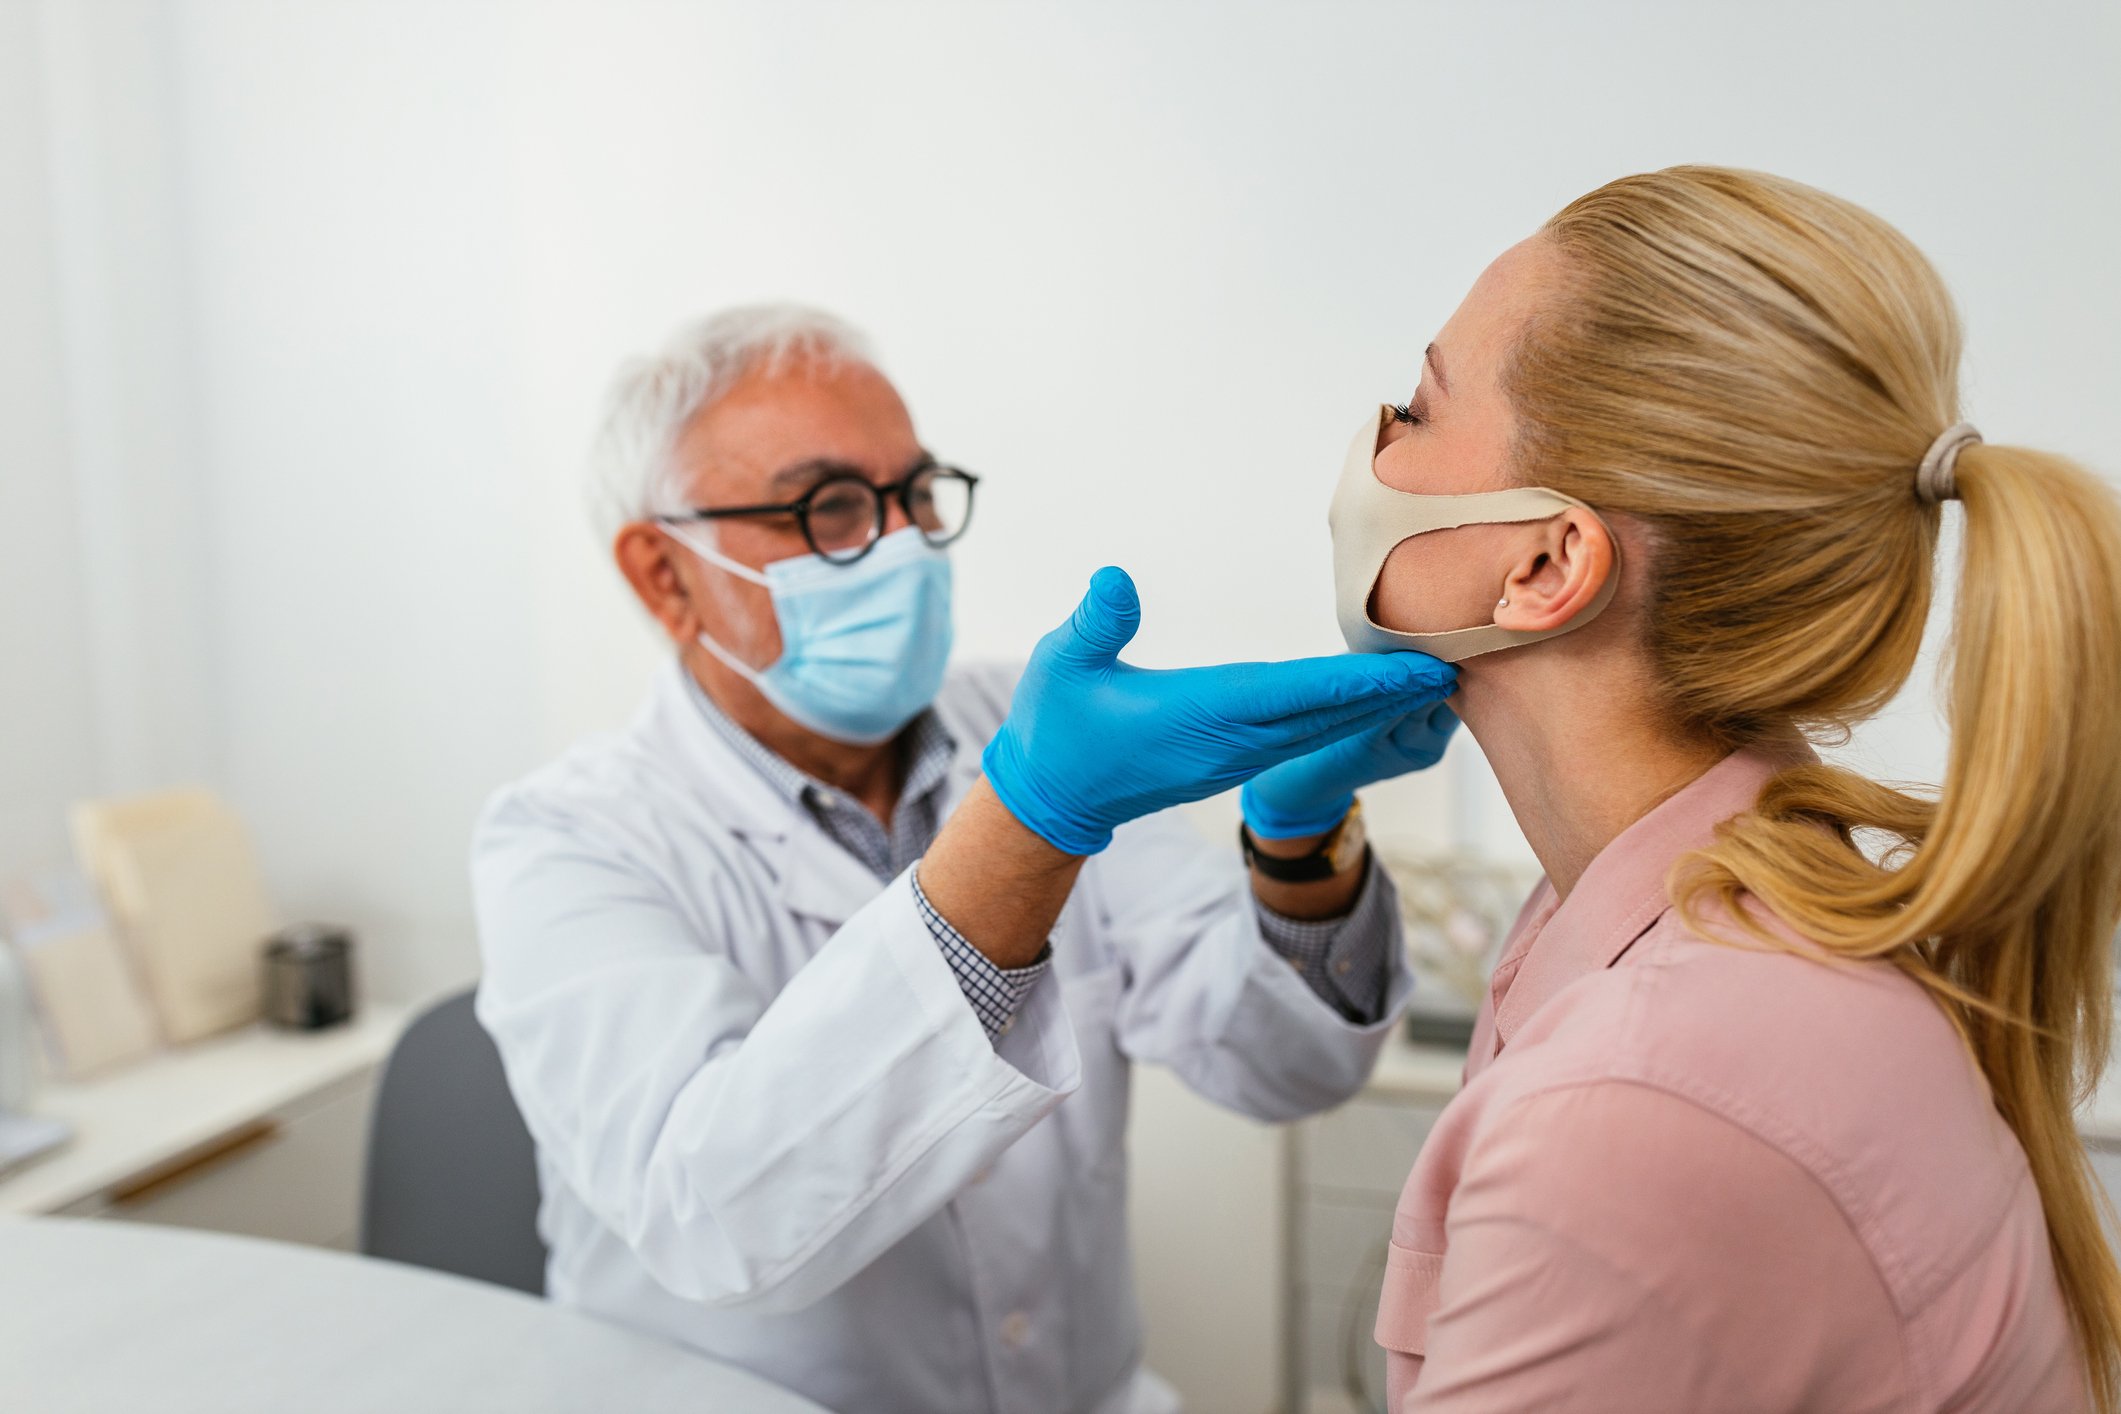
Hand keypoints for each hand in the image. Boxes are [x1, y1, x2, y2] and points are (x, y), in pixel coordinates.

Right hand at [981, 567, 1458, 854]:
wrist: (1054, 797)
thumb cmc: (1057, 726)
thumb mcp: (1062, 665)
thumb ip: (1093, 624)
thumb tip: (1115, 580)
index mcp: (1200, 717)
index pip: (1292, 694)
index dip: (1356, 681)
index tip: (1413, 669)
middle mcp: (1231, 742)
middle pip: (1328, 715)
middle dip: (1392, 692)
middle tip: (1456, 665)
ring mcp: (1237, 755)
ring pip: (1323, 729)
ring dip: (1378, 705)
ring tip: (1432, 677)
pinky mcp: (1235, 757)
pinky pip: (1305, 736)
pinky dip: (1347, 715)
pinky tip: (1375, 696)